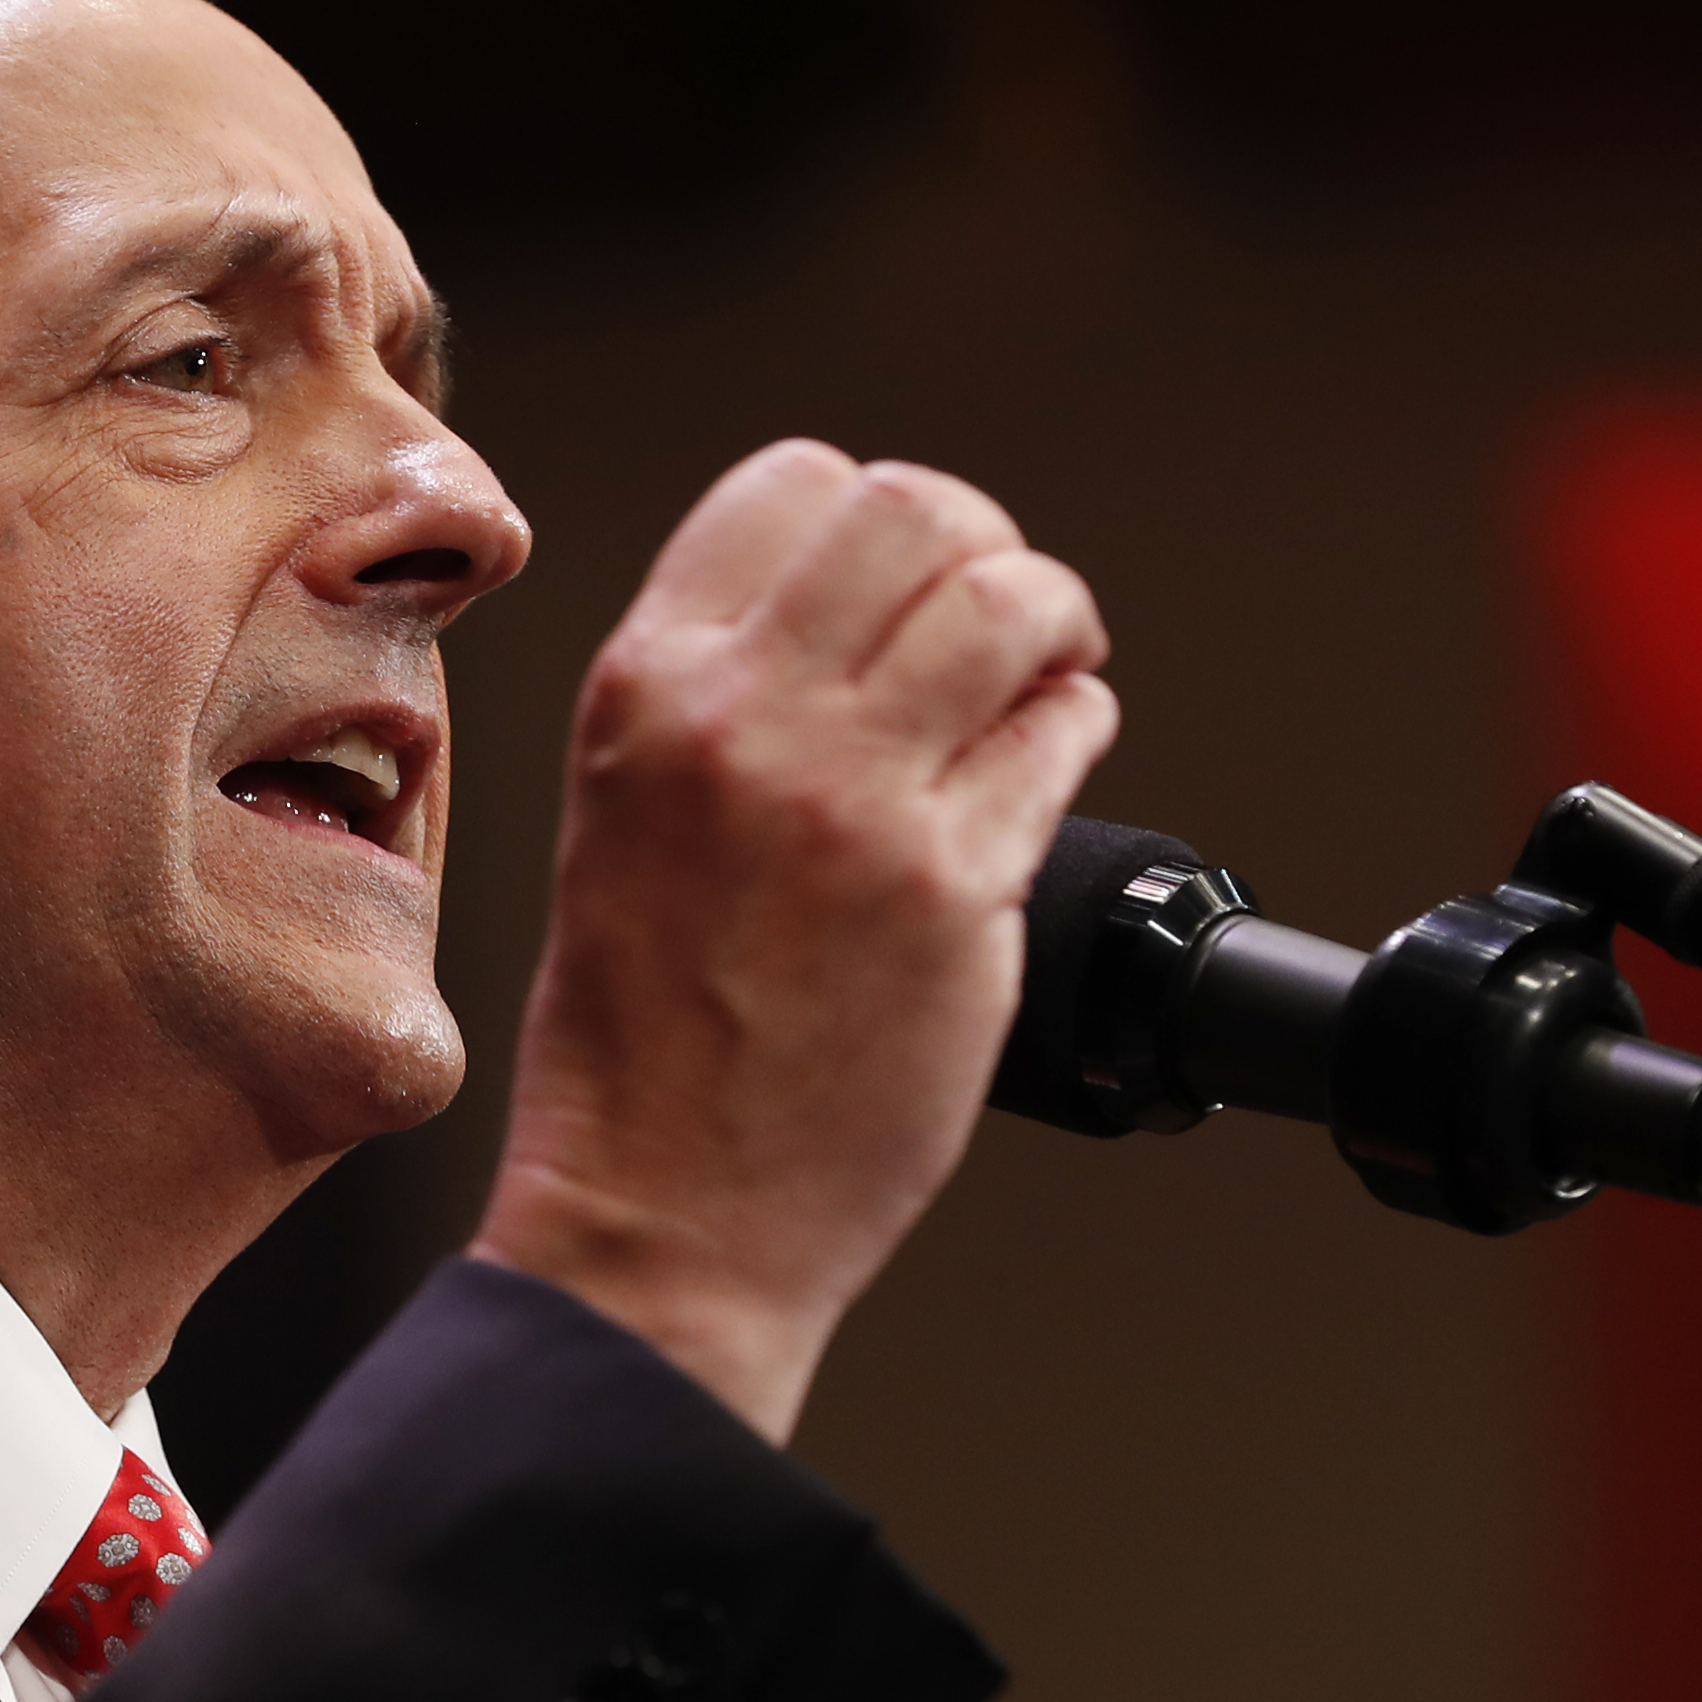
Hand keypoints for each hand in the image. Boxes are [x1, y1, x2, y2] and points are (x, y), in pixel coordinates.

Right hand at [468, 439, 1117, 1442]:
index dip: (877, 518)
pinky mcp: (955, 892)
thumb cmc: (640, 1044)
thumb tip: (862, 610)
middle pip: (916, 511)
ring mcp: (855, 802)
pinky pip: (1062, 736)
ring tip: (1048, 678)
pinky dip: (1078, 729)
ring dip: (1055, 622)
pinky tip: (1050, 766)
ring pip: (1011, 600)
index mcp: (647, 691)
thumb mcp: (622, 816)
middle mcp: (744, 721)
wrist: (659, 1217)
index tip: (912, 580)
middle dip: (984, 545)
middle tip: (1006, 619)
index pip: (790, 485)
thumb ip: (723, 700)